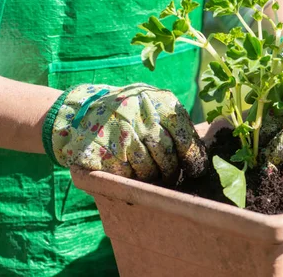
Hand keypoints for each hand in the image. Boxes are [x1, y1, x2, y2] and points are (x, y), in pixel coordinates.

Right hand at [44, 83, 206, 181]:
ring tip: (152, 177)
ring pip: (148, 168)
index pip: (184, 134)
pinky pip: (126, 175)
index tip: (196, 169)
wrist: (81, 110)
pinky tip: (130, 175)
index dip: (193, 156)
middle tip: (173, 177)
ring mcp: (119, 132)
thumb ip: (174, 122)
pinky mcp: (101, 150)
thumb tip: (201, 155)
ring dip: (153, 178)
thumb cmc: (129, 112)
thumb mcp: (152, 105)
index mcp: (158, 101)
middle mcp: (139, 114)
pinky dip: (131, 180)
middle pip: (167, 154)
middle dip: (172, 170)